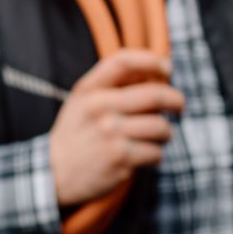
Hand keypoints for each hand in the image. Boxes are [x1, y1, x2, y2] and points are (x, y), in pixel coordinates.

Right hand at [48, 50, 183, 207]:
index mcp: (89, 90)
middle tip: (179, 106)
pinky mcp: (119, 158)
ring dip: (166, 133)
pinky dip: (156, 156)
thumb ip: (112, 85)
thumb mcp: (82, 101)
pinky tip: (145, 157)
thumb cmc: (77, 133)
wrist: (53, 173)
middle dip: (176, 100)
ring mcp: (110, 133)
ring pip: (161, 127)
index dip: (150, 60)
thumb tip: (159, 71)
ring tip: (158, 138)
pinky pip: (156, 152)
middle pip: (155, 95)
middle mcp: (99, 108)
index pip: (122, 62)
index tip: (166, 66)